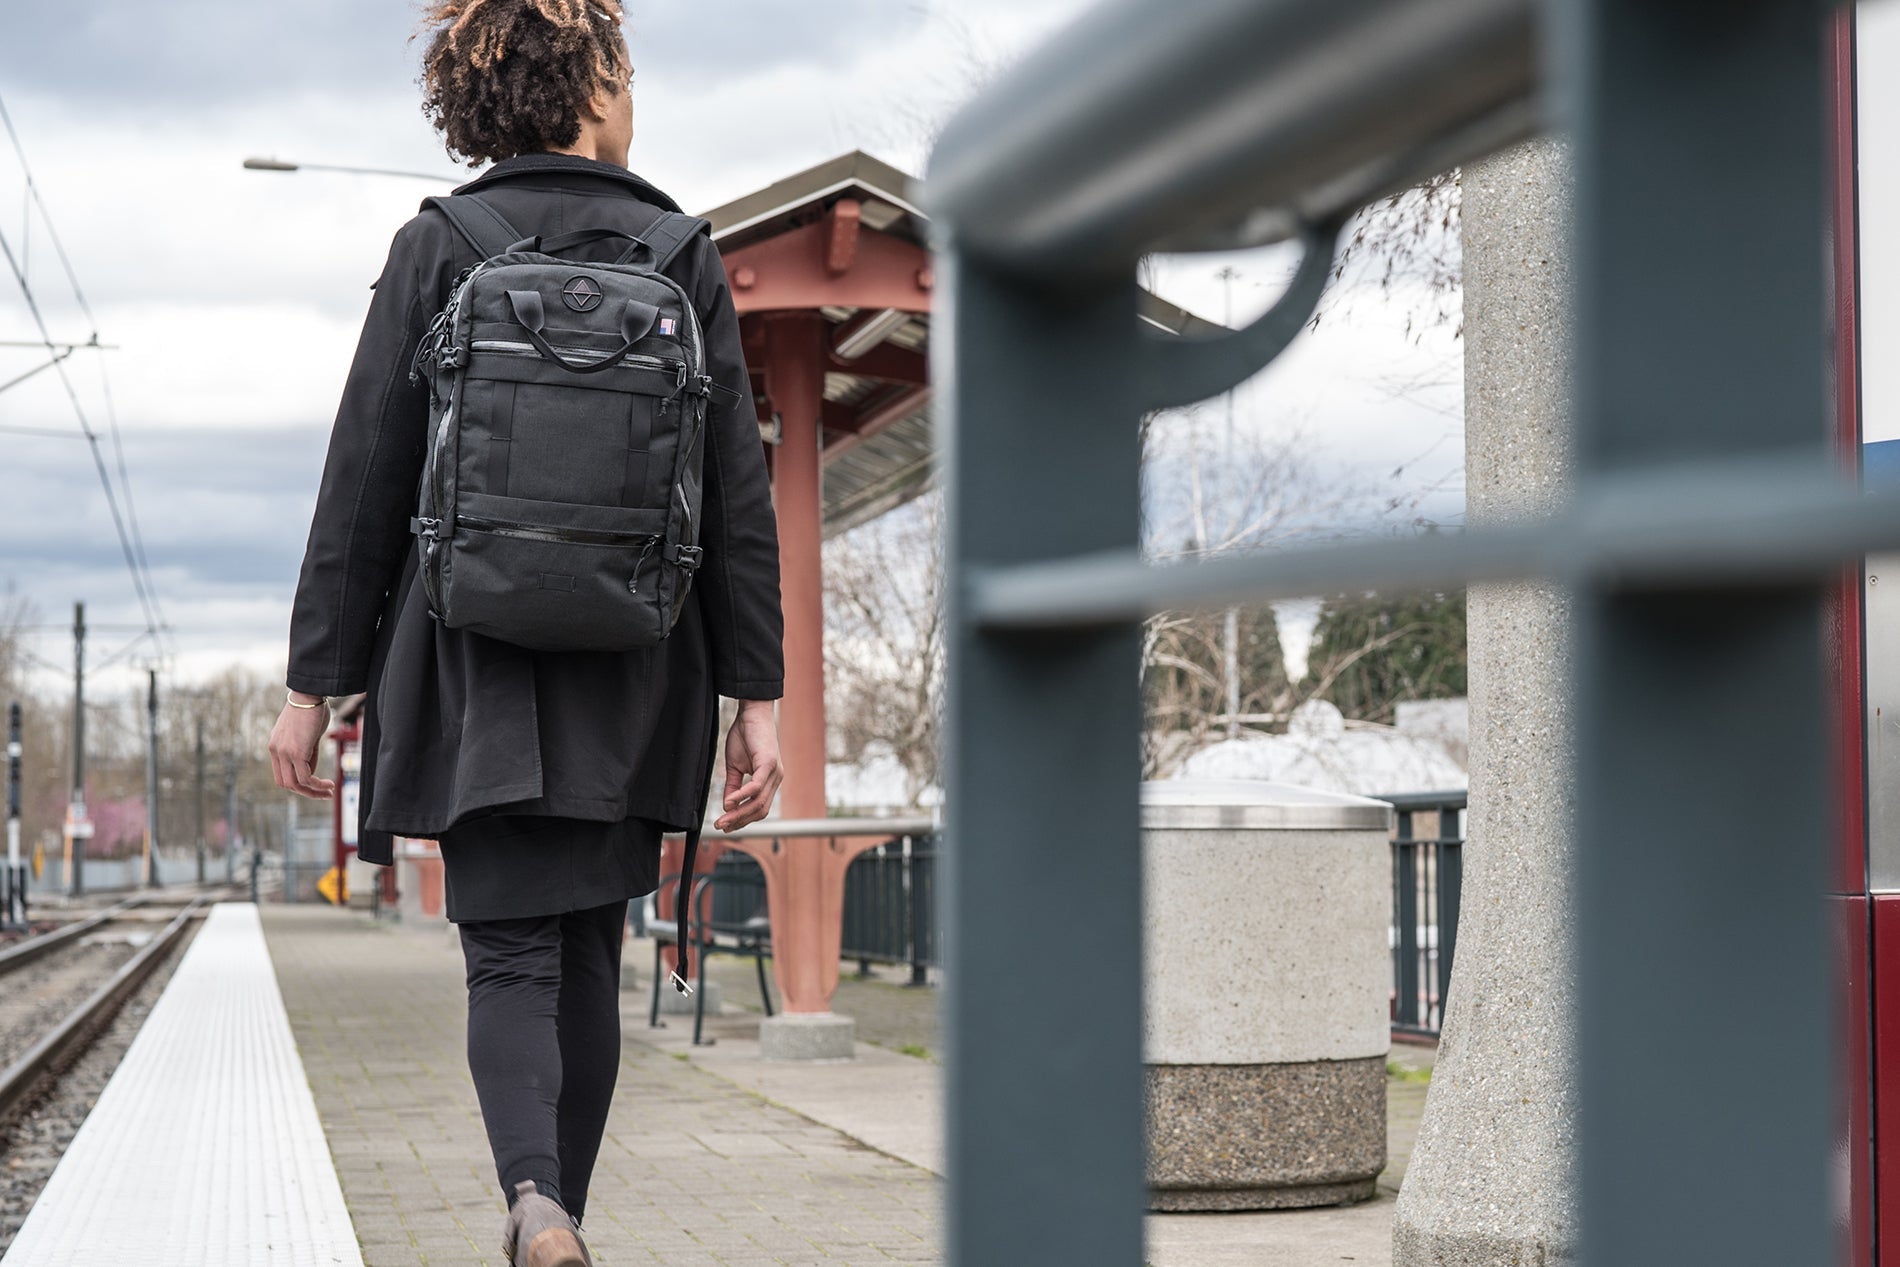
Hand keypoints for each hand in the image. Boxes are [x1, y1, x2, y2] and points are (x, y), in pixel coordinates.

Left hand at [269, 694, 336, 799]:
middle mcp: (276, 751)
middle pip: (286, 783)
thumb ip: (307, 752)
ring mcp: (284, 753)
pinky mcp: (296, 752)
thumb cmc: (311, 709)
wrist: (309, 695)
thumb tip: (312, 770)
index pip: (282, 774)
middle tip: (324, 793)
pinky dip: (317, 785)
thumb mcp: (307, 734)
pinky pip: (305, 777)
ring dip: (313, 791)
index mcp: (275, 747)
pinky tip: (329, 784)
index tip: (315, 784)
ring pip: (295, 784)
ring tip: (329, 792)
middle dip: (306, 792)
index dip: (298, 783)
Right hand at [715, 699, 781, 831]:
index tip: (725, 826)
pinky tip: (729, 802)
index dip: (742, 820)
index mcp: (770, 781)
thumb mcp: (735, 767)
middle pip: (760, 810)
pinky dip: (742, 796)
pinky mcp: (769, 763)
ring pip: (759, 802)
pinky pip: (756, 786)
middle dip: (739, 821)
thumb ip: (733, 787)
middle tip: (720, 826)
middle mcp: (776, 779)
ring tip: (723, 818)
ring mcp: (775, 772)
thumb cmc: (744, 736)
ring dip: (739, 813)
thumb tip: (727, 807)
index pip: (759, 809)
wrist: (751, 712)